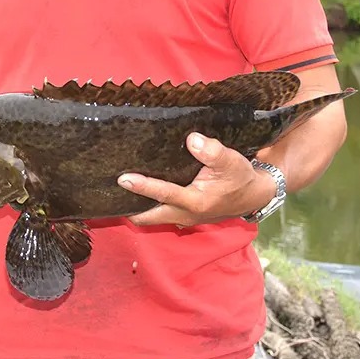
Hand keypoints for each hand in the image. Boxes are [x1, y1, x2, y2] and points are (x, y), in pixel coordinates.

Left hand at [118, 133, 275, 226]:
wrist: (253, 195)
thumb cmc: (240, 177)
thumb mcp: (232, 161)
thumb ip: (213, 152)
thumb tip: (192, 140)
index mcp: (196, 202)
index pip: (164, 194)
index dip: (143, 186)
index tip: (122, 178)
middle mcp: (185, 214)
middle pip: (147, 217)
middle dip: (127, 208)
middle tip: (106, 192)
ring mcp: (182, 218)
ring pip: (150, 217)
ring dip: (134, 208)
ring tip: (114, 191)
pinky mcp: (181, 215)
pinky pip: (157, 214)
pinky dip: (144, 206)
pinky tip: (133, 191)